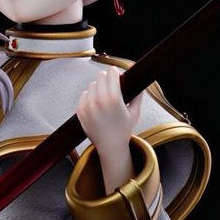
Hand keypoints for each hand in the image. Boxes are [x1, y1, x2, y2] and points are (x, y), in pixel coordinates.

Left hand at [76, 67, 141, 191]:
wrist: (110, 147)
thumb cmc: (123, 130)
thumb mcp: (135, 113)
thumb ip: (138, 95)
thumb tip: (138, 82)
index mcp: (114, 99)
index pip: (111, 73)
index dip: (115, 73)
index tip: (117, 76)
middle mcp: (99, 101)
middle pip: (100, 76)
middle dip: (106, 79)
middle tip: (111, 86)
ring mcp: (88, 106)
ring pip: (92, 85)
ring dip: (98, 88)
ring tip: (104, 98)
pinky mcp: (80, 111)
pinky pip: (84, 94)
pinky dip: (90, 97)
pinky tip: (96, 105)